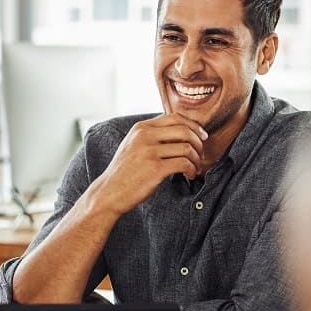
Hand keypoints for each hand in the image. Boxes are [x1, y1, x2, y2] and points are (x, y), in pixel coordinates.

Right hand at [91, 113, 207, 215]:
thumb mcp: (134, 145)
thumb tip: (181, 130)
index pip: (175, 117)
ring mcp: (149, 152)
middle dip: (198, 143)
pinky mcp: (155, 168)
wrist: (110, 192)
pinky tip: (190, 175)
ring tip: (195, 168)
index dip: (193, 126)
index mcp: (141, 127)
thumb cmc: (125, 171)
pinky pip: (184, 163)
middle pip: (185, 130)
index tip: (201, 136)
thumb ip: (152, 135)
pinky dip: (192, 169)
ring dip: (196, 159)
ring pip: (187, 148)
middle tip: (200, 154)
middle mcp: (145, 136)